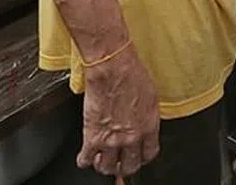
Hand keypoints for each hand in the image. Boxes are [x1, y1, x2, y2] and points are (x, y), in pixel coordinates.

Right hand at [76, 45, 160, 176]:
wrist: (112, 67)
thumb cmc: (131, 74)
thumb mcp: (151, 96)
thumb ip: (147, 116)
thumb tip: (144, 123)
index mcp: (149, 127)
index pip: (149, 154)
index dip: (142, 157)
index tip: (138, 155)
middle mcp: (132, 137)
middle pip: (130, 166)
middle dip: (125, 166)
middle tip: (120, 161)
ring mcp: (111, 140)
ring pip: (107, 168)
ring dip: (104, 165)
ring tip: (102, 159)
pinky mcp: (92, 137)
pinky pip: (85, 160)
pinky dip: (84, 160)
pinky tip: (86, 155)